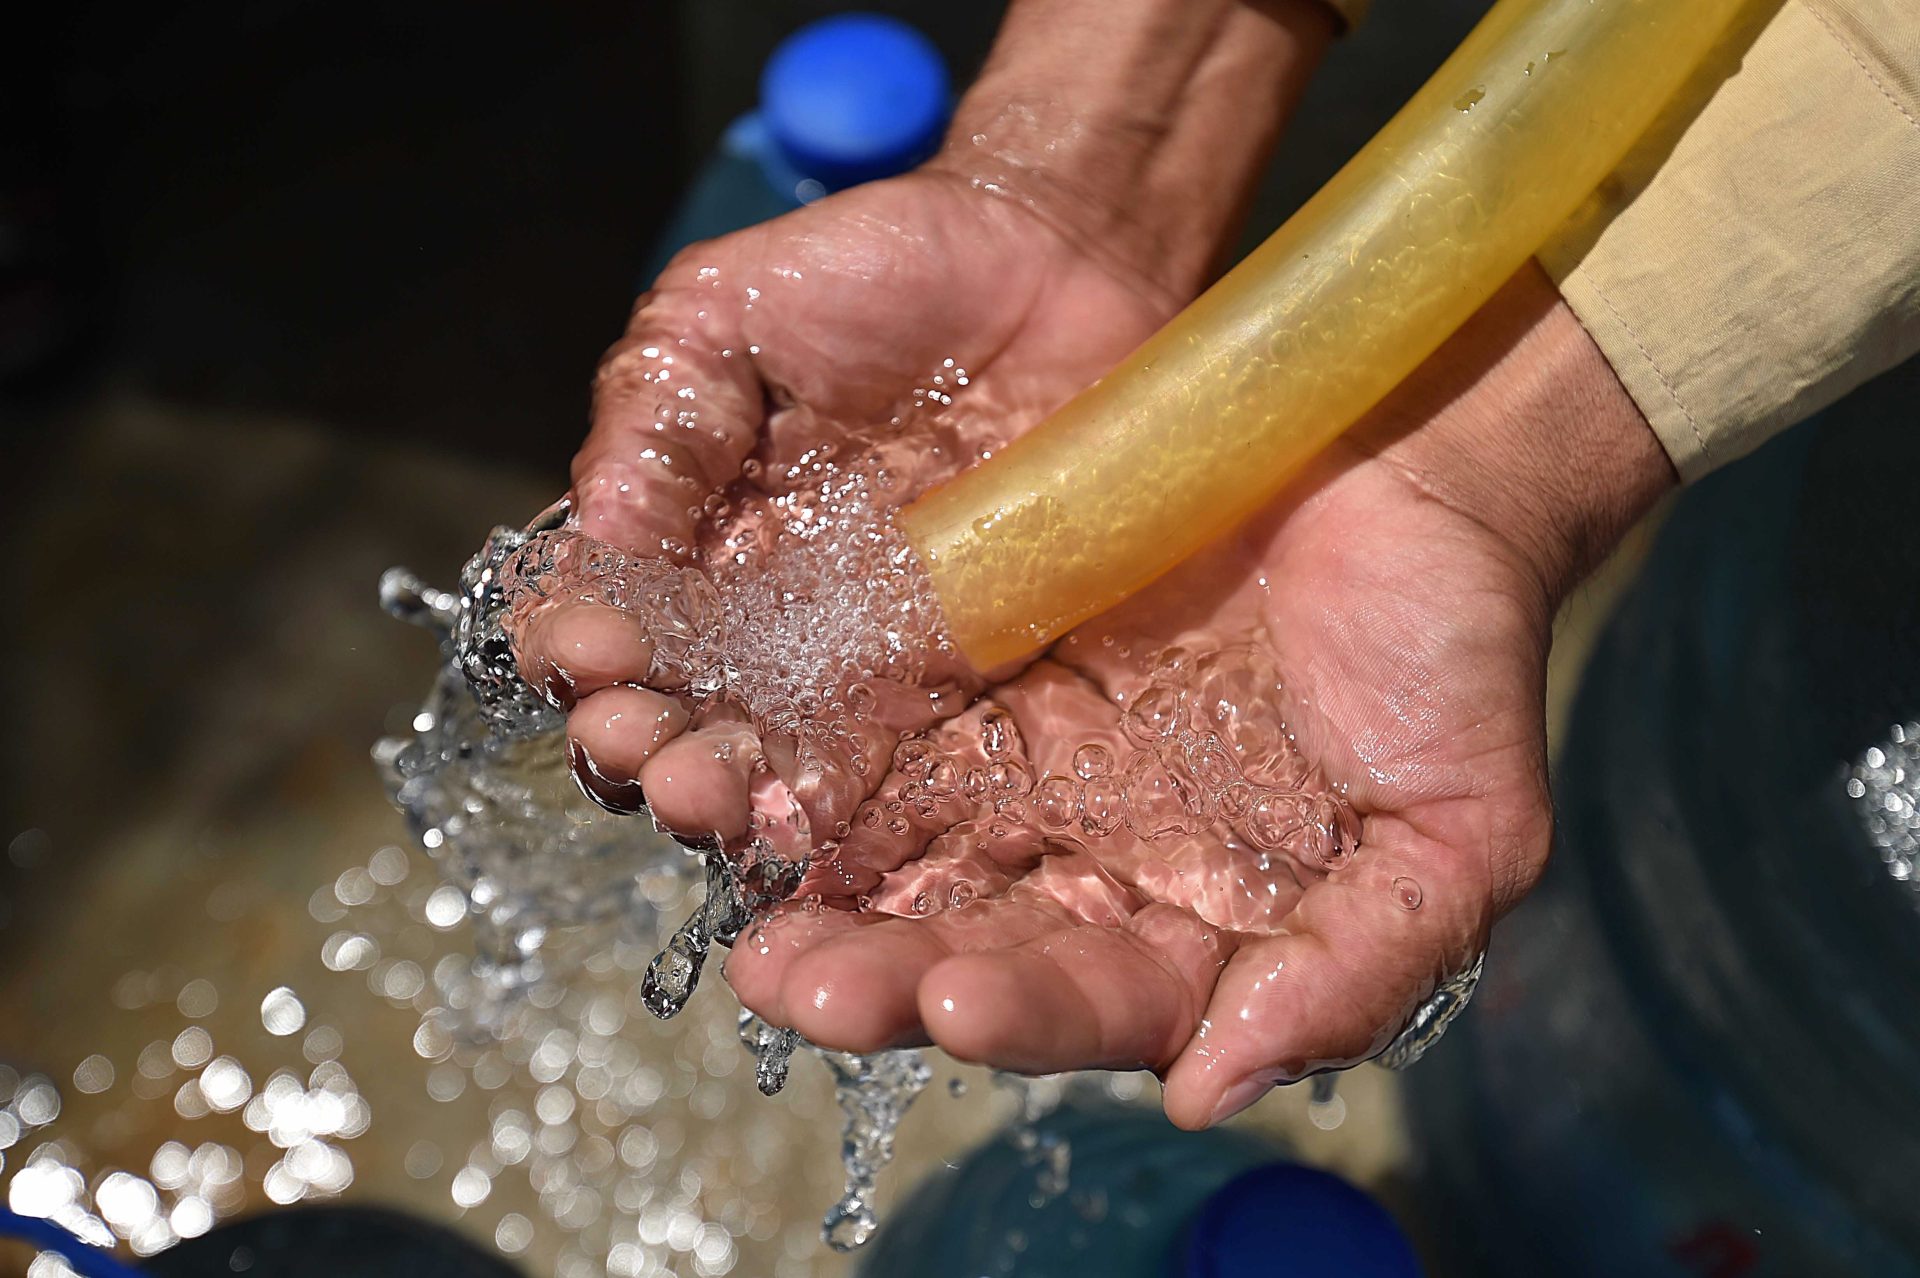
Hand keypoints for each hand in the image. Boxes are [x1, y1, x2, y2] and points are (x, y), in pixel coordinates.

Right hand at [515, 0, 1330, 842]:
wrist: (1052, 263)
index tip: (584, 651)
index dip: (582, 650)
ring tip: (712, 798)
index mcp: (691, 542)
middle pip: (685, 716)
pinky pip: (914, 766)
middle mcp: (768, 622)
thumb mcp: (729, 313)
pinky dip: (864, 812)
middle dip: (646, 745)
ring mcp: (871, 661)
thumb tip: (600, 528)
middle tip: (638, 749)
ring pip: (785, 762)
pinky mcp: (971, 680)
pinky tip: (823, 825)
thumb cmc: (875, 274)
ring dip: (737, 797)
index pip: (611, 623)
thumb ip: (660, 413)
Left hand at [724, 265, 1674, 1125]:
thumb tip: (1214, 1089)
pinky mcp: (956, 649)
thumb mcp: (1454, 830)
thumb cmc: (1451, 650)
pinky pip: (860, 700)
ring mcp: (1009, 752)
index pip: (1084, 995)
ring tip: (718, 839)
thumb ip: (1356, 968)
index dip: (1021, 1010)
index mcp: (1179, 919)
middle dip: (866, 966)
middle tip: (786, 973)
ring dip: (792, 851)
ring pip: (881, 830)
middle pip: (952, 937)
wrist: (1410, 464)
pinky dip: (790, 721)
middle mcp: (1076, 853)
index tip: (957, 1004)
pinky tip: (723, 726)